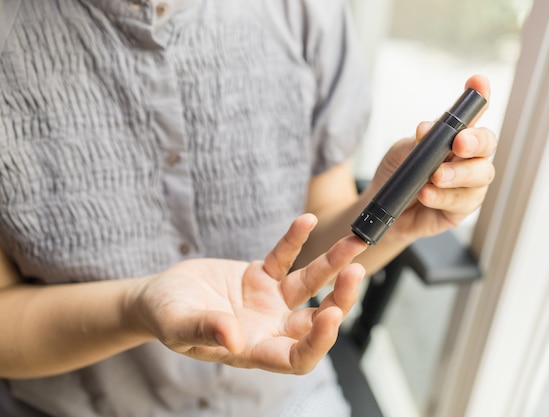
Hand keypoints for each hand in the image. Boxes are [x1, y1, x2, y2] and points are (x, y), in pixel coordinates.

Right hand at [130, 214, 366, 374]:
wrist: (160, 295)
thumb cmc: (166, 317)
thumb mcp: (178, 325)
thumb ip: (204, 330)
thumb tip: (233, 339)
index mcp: (255, 350)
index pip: (297, 357)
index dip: (318, 342)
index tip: (331, 317)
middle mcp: (270, 328)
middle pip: (315, 319)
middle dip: (339, 299)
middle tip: (354, 273)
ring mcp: (269, 301)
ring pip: (310, 285)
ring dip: (332, 265)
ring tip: (355, 243)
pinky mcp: (262, 276)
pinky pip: (284, 257)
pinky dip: (294, 240)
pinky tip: (306, 220)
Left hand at [369, 74, 497, 240]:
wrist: (383, 209)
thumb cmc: (397, 175)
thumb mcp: (401, 153)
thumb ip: (417, 142)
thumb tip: (426, 129)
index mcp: (455, 137)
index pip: (472, 114)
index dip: (479, 96)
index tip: (478, 82)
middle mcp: (468, 159)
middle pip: (487, 145)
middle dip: (475, 142)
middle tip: (458, 142)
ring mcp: (469, 185)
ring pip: (480, 176)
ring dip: (457, 174)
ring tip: (434, 176)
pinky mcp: (460, 210)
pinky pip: (461, 202)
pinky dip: (443, 197)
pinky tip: (426, 194)